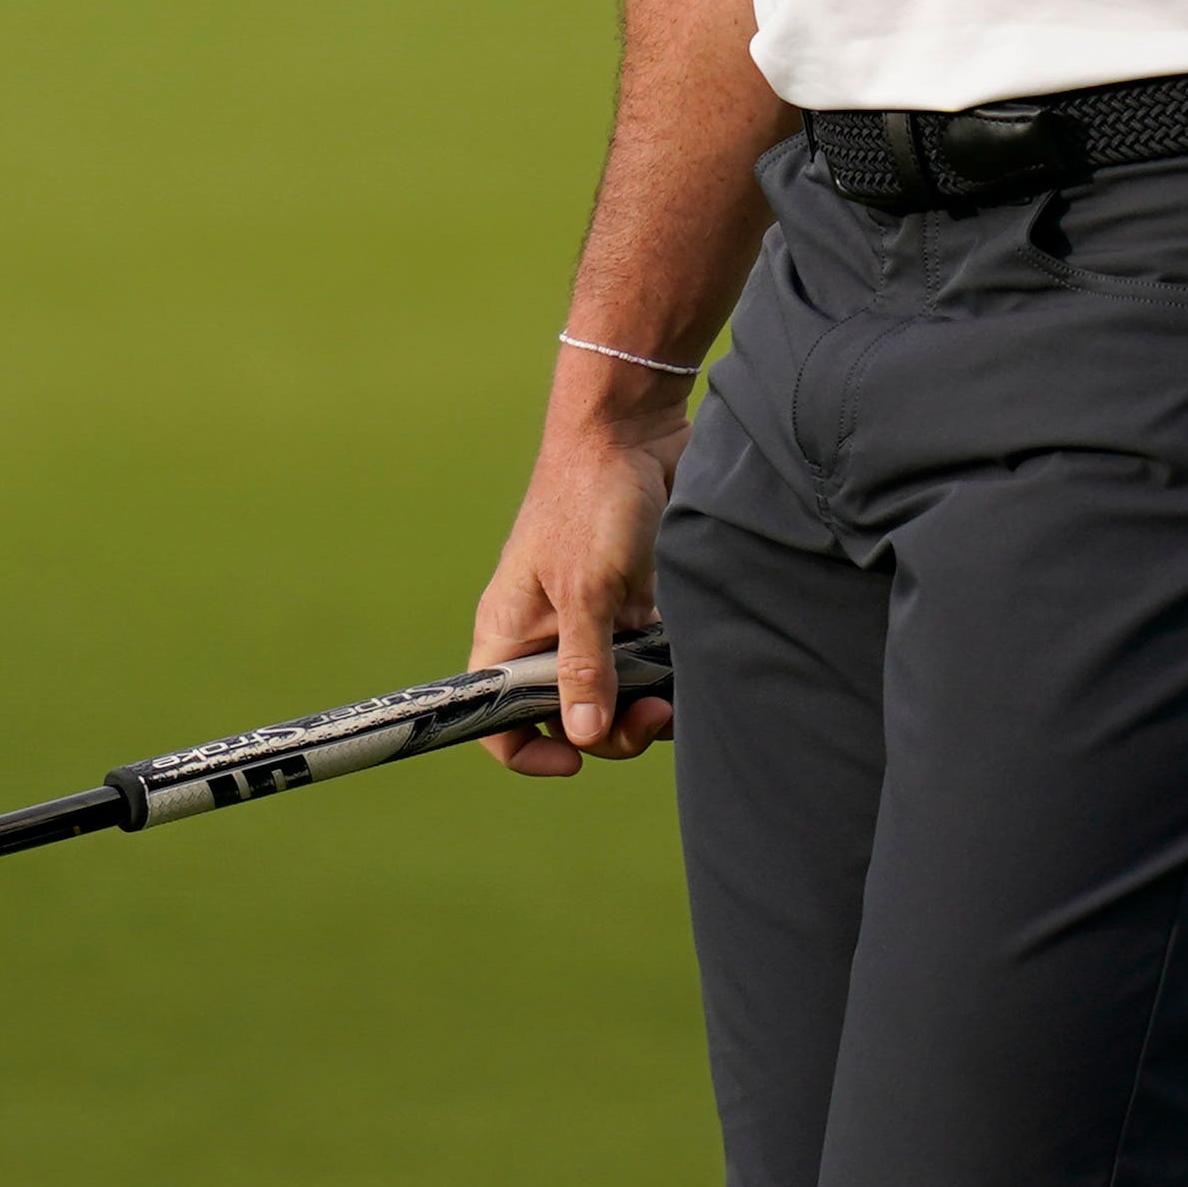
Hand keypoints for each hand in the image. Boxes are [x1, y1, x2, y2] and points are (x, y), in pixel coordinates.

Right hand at [468, 395, 687, 777]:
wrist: (634, 428)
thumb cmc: (592, 497)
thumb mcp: (586, 588)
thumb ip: (584, 664)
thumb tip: (584, 735)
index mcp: (510, 632)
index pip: (497, 716)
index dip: (529, 751)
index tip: (579, 758)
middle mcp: (546, 634)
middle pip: (566, 718)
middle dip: (610, 731)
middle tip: (651, 712)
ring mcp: (592, 621)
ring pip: (614, 695)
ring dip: (645, 707)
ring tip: (677, 697)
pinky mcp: (632, 605)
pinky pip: (647, 663)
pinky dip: (667, 674)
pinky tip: (690, 667)